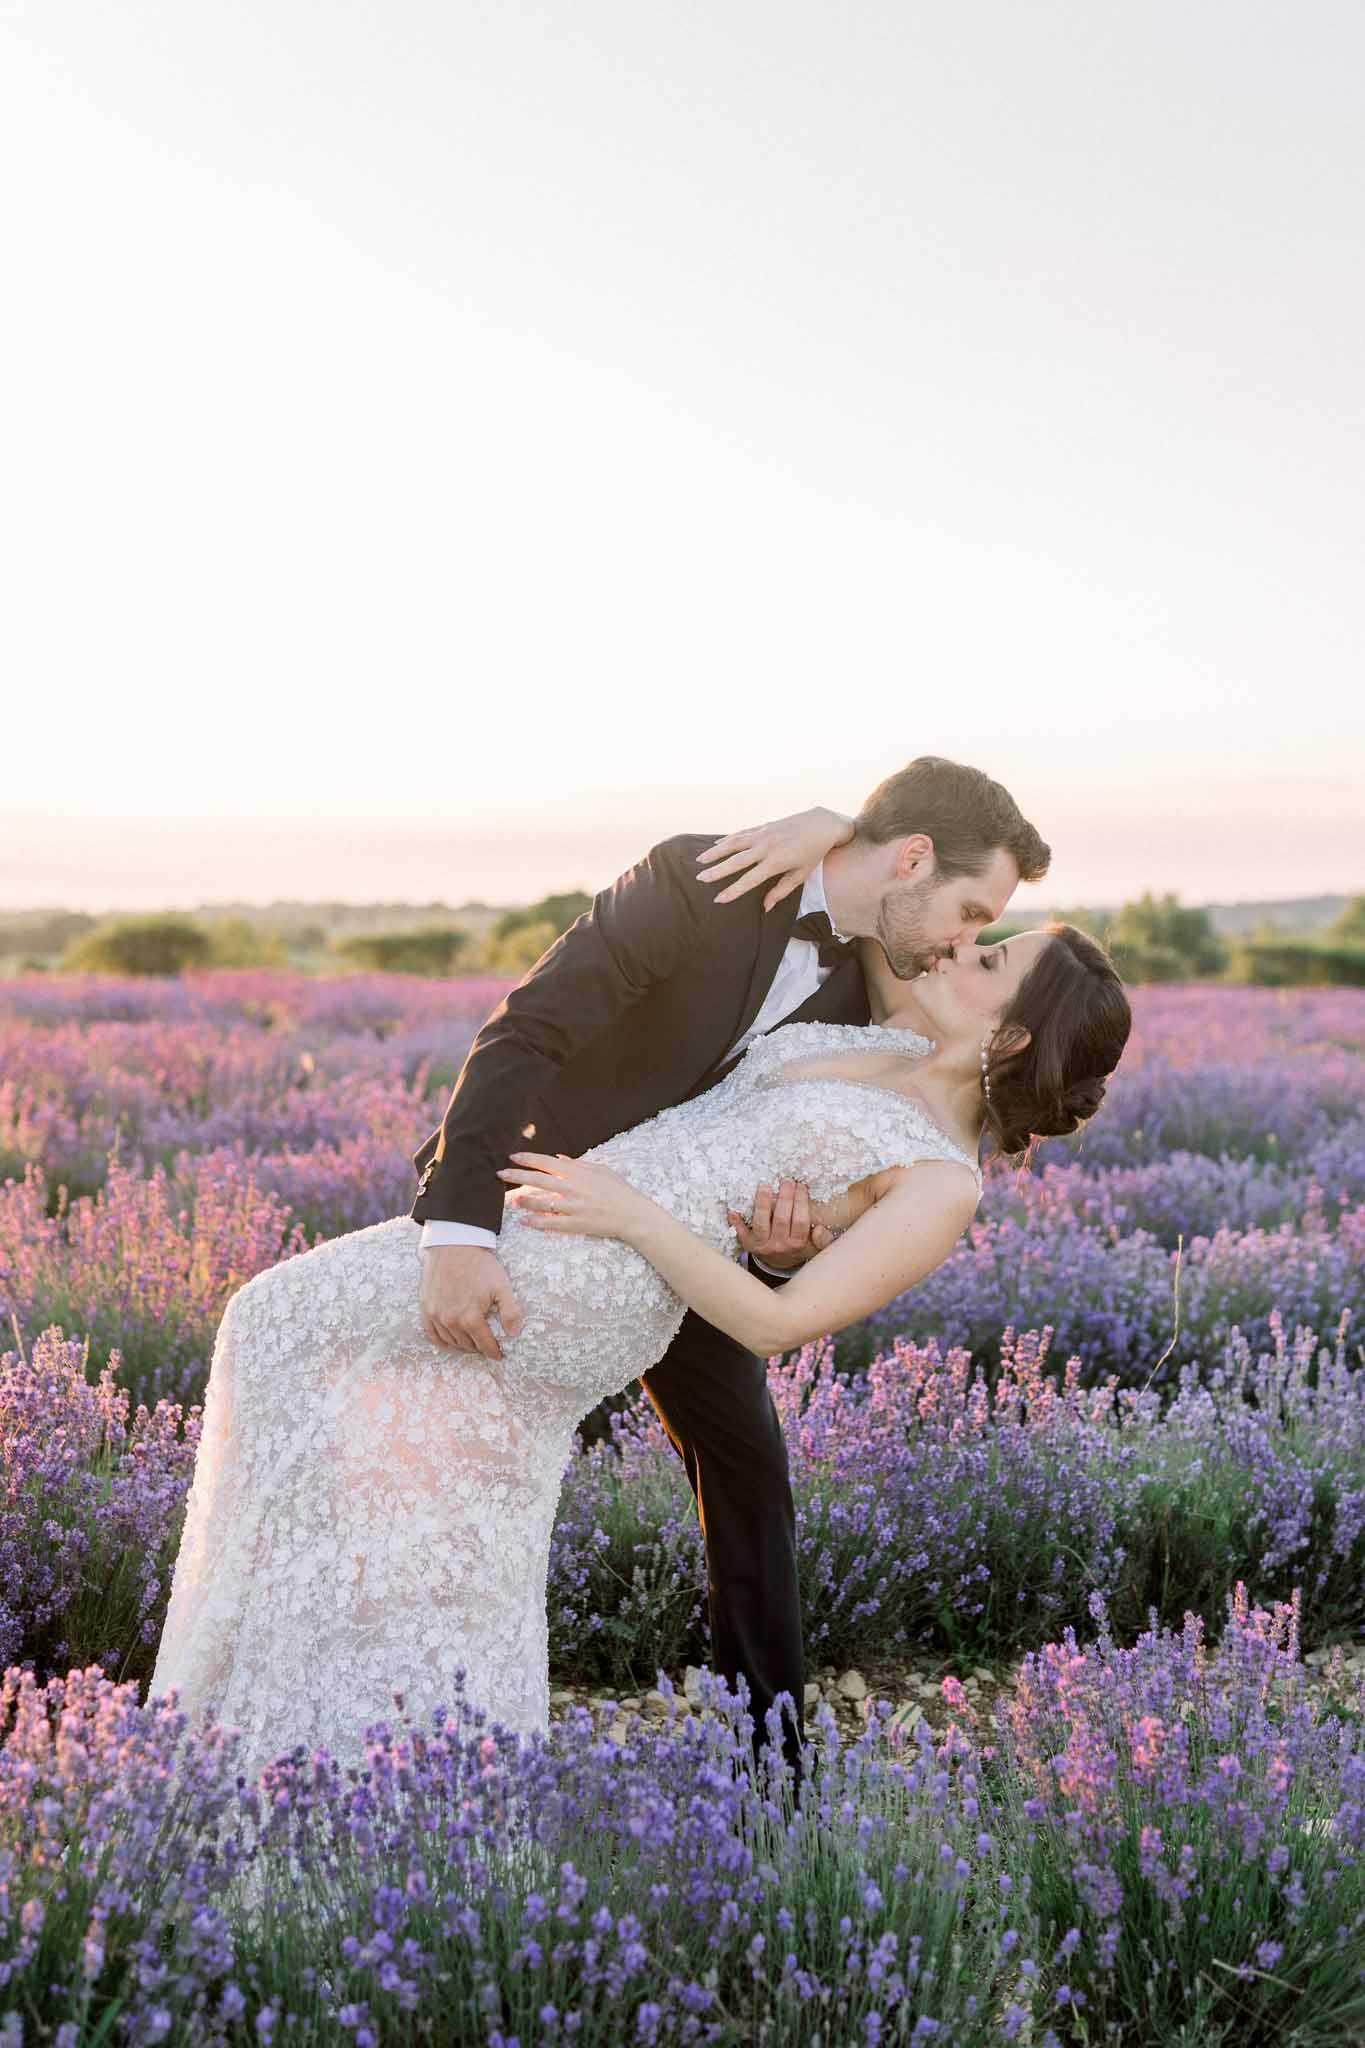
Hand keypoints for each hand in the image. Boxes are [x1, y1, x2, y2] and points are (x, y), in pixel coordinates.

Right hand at [420, 1245, 523, 1360]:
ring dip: (462, 1345)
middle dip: (478, 1348)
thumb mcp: (502, 1286)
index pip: (484, 1344)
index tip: (498, 1355)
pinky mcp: (426, 1308)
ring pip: (450, 1341)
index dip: (493, 1351)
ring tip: (471, 1343)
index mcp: (470, 1318)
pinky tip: (449, 1341)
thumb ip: (510, 1312)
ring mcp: (436, 1315)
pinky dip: (442, 1340)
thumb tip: (514, 1334)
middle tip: (485, 1346)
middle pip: (467, 1345)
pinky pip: (432, 1334)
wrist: (453, 1245)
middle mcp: (451, 1320)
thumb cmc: (480, 1265)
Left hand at [497, 1152, 654, 1241]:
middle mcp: (572, 1188)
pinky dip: (535, 1222)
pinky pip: (550, 1223)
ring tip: (512, 1199)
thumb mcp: (601, 1170)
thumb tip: (558, 1158)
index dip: (527, 1158)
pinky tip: (524, 1221)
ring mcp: (572, 1207)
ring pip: (540, 1203)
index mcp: (577, 1173)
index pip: (546, 1162)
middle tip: (499, 1174)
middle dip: (516, 1176)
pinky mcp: (575, 1224)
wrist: (633, 1215)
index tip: (512, 1156)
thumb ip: (578, 1164)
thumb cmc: (619, 1190)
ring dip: (523, 1200)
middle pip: (537, 1180)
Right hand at [694, 807, 855, 910]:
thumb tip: (765, 907)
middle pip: (736, 861)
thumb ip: (781, 891)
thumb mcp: (800, 875)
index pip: (749, 880)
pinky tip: (715, 845)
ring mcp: (763, 834)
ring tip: (699, 860)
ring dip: (715, 852)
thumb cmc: (813, 853)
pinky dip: (727, 840)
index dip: (733, 891)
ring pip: (734, 843)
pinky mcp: (763, 826)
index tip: (718, 899)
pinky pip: (741, 834)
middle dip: (717, 871)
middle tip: (699, 879)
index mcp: (776, 862)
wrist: (822, 824)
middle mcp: (766, 847)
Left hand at [728, 1178, 833, 1269]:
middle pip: (781, 1220)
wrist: (779, 1262)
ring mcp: (762, 1245)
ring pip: (761, 1224)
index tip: (801, 1186)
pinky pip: (740, 1233)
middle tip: (786, 1180)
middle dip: (784, 1198)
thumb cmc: (799, 1247)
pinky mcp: (748, 1244)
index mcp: (797, 1244)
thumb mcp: (816, 1247)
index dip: (801, 1203)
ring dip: (762, 1204)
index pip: (800, 1221)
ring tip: (765, 1186)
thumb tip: (818, 1229)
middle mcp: (779, 1245)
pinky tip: (733, 1210)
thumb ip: (823, 1240)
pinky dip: (736, 1222)